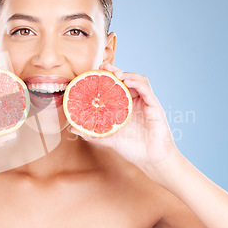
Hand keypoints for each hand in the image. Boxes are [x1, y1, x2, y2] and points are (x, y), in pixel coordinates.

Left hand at [70, 63, 180, 181]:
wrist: (151, 161)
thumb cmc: (133, 149)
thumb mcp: (108, 139)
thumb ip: (92, 132)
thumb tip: (72, 128)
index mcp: (127, 107)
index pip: (118, 86)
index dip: (109, 76)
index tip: (96, 70)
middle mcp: (137, 102)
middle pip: (128, 79)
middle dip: (116, 70)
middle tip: (103, 66)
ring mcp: (147, 104)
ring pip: (139, 81)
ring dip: (127, 74)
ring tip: (115, 74)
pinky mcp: (155, 108)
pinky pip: (147, 91)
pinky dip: (137, 84)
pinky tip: (127, 82)